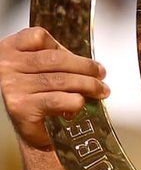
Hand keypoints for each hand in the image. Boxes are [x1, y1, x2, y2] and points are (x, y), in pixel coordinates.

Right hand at [0, 27, 107, 149]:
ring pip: (59, 79)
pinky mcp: (21, 106)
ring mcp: (12, 86)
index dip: (64, 47)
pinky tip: (80, 103)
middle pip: (54, 59)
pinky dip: (74, 101)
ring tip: (101, 90)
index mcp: (9, 50)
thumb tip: (89, 65)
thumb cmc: (37, 99)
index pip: (39, 37)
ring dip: (87, 84)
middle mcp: (6, 65)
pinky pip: (56, 99)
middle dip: (85, 67)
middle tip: (101, 75)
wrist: (31, 132)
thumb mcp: (40, 72)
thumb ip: (56, 62)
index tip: (85, 61)